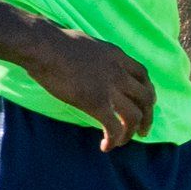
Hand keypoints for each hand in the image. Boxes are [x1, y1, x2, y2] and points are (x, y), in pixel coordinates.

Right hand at [21, 27, 155, 147]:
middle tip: (142, 131)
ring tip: (123, 142)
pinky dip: (114, 139)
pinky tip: (106, 146)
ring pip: (134, 116)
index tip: (146, 104)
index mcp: (118, 56)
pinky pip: (113, 126)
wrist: (43, 46)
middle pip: (146, 98)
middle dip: (147, 117)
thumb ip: (98, 57)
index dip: (147, 92)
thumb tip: (93, 64)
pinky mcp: (96, 102)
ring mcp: (109, 87)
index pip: (143, 76)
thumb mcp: (88, 45)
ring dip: (131, 132)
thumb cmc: (55, 42)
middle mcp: (120, 72)